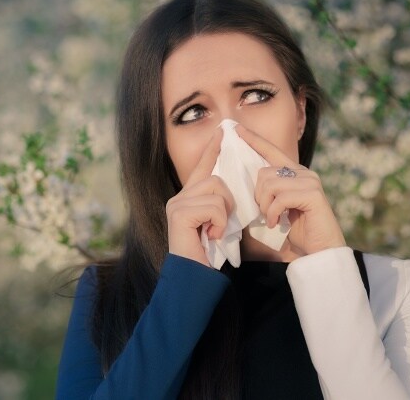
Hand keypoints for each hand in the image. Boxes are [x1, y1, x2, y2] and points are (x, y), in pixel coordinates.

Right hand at [165, 128, 234, 266]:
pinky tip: (211, 237)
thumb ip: (220, 204)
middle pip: (215, 179)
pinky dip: (220, 223)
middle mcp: (179, 197)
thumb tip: (232, 186)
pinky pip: (213, 207)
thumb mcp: (218, 223)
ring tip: (215, 232)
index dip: (212, 150)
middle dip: (227, 202)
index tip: (222, 132)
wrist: (194, 277)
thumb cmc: (209, 254)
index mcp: (188, 197)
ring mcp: (177, 204)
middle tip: (221, 225)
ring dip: (224, 215)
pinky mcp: (179, 214)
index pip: (202, 167)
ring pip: (216, 191)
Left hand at [235, 124, 345, 254]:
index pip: (271, 151)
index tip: (237, 129)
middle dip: (258, 196)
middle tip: (266, 213)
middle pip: (264, 172)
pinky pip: (280, 197)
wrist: (320, 252)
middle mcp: (303, 173)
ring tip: (273, 219)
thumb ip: (267, 193)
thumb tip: (247, 184)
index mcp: (294, 173)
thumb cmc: (297, 233)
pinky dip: (274, 213)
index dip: (254, 140)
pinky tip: (278, 224)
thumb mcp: (277, 209)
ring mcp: (310, 181)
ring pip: (270, 184)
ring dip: (265, 206)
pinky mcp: (313, 194)